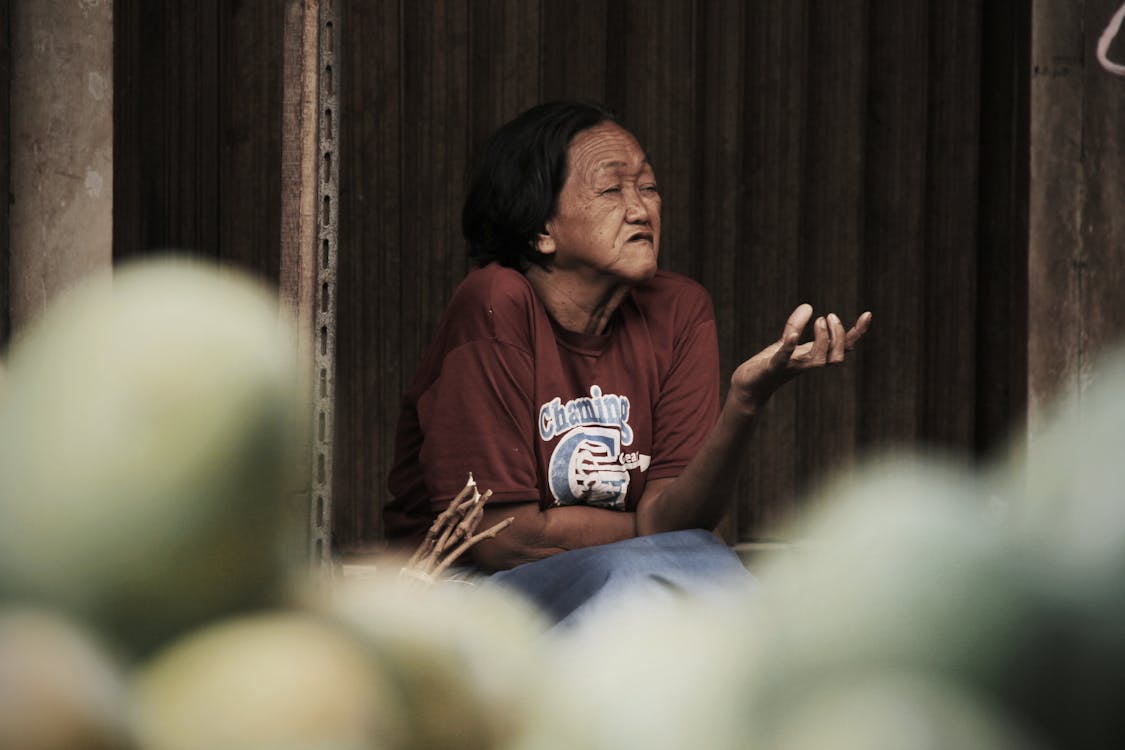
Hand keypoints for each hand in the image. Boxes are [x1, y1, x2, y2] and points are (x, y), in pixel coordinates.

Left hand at [731, 304, 871, 407]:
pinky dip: (789, 347)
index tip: (867, 314)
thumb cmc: (768, 365)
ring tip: (819, 320)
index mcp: (812, 356)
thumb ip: (796, 325)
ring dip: (823, 339)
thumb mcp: (784, 342)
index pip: (842, 347)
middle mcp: (806, 364)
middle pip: (836, 356)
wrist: (748, 387)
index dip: (856, 333)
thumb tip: (808, 306)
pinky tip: (792, 335)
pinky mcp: (772, 368)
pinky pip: (783, 359)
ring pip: (818, 360)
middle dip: (838, 336)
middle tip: (829, 316)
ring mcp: (791, 368)